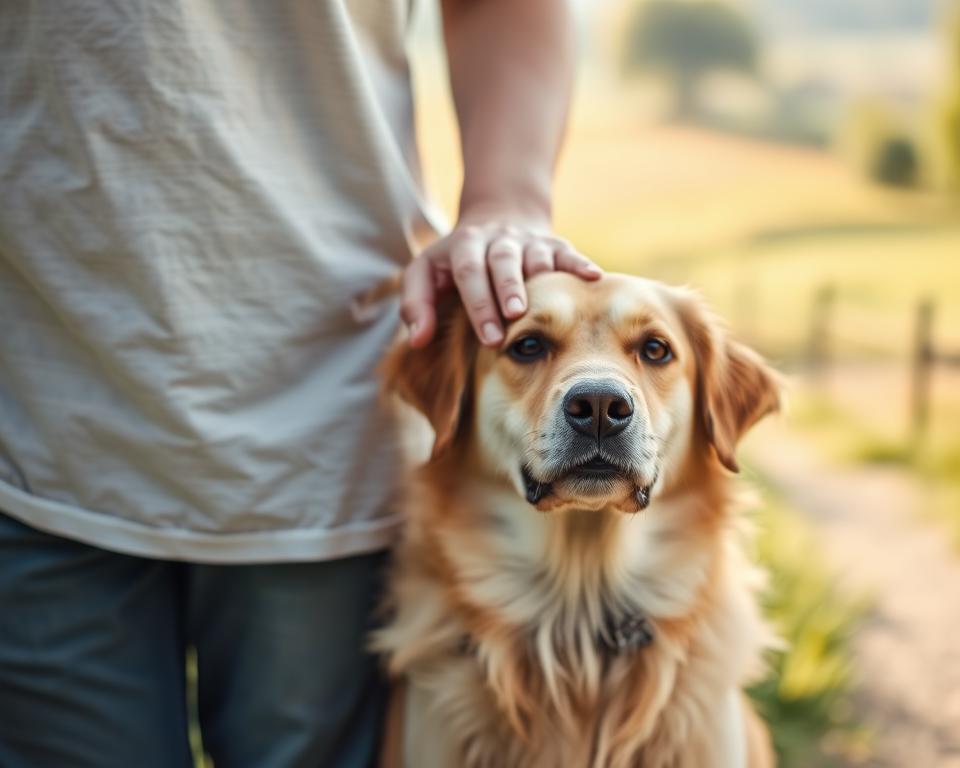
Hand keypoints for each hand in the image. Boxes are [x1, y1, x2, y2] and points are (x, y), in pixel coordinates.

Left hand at [401, 214, 601, 347]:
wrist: (499, 218)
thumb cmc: (456, 261)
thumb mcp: (427, 273)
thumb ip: (416, 304)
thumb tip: (418, 340)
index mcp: (465, 245)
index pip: (469, 271)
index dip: (479, 303)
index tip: (490, 337)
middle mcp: (499, 240)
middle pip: (504, 261)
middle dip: (510, 289)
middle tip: (515, 316)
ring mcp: (529, 241)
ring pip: (538, 256)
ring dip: (545, 279)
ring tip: (551, 306)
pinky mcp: (554, 244)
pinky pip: (568, 253)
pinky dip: (580, 264)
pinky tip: (593, 278)